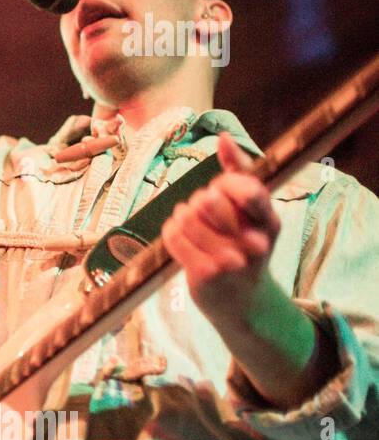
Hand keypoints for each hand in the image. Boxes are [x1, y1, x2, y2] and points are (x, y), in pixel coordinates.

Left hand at [162, 131, 279, 318]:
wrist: (241, 303)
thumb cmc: (243, 246)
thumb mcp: (253, 213)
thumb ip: (240, 173)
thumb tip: (223, 137)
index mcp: (269, 223)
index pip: (247, 189)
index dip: (226, 185)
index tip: (222, 192)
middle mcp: (254, 242)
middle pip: (208, 199)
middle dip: (199, 201)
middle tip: (204, 213)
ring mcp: (230, 260)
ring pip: (186, 215)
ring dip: (181, 216)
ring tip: (190, 225)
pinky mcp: (205, 274)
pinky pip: (173, 235)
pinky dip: (171, 231)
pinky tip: (178, 237)